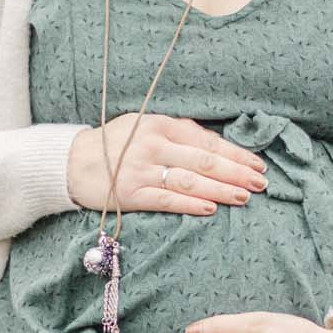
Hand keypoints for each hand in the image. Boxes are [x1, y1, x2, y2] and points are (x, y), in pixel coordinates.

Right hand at [66, 112, 269, 215]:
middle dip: (236, 173)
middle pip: (204, 161)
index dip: (235, 154)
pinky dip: (191, 204)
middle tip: (260, 183)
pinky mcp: (131, 194)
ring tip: (244, 197)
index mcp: (159, 124)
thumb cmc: (116, 144)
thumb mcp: (144, 125)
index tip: (257, 164)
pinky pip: (167, 200)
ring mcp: (141, 170)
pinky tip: (211, 208)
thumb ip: (177, 131)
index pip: (206, 140)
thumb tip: (215, 141)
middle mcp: (152, 145)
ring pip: (190, 181)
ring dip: (221, 190)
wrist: (72, 162)